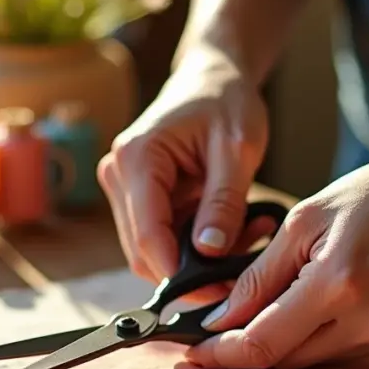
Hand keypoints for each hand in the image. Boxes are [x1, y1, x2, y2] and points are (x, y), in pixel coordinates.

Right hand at [97, 46, 267, 298]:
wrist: (212, 77)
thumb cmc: (225, 101)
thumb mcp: (237, 150)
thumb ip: (223, 203)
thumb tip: (210, 252)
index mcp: (137, 159)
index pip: (148, 234)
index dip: (179, 271)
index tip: (218, 291)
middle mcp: (119, 176)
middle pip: (144, 252)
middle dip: (193, 270)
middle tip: (245, 271)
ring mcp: (125, 189)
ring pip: (153, 252)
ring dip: (198, 260)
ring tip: (250, 236)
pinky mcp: (138, 199)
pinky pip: (163, 239)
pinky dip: (196, 246)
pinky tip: (234, 230)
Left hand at [184, 138, 368, 368]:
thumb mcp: (308, 219)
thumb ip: (260, 276)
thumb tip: (220, 320)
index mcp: (339, 284)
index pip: (262, 343)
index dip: (220, 355)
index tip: (190, 352)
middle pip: (284, 362)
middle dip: (243, 354)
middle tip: (209, 338)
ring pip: (312, 364)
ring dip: (278, 348)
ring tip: (253, 320)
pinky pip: (343, 354)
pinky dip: (315, 341)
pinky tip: (305, 315)